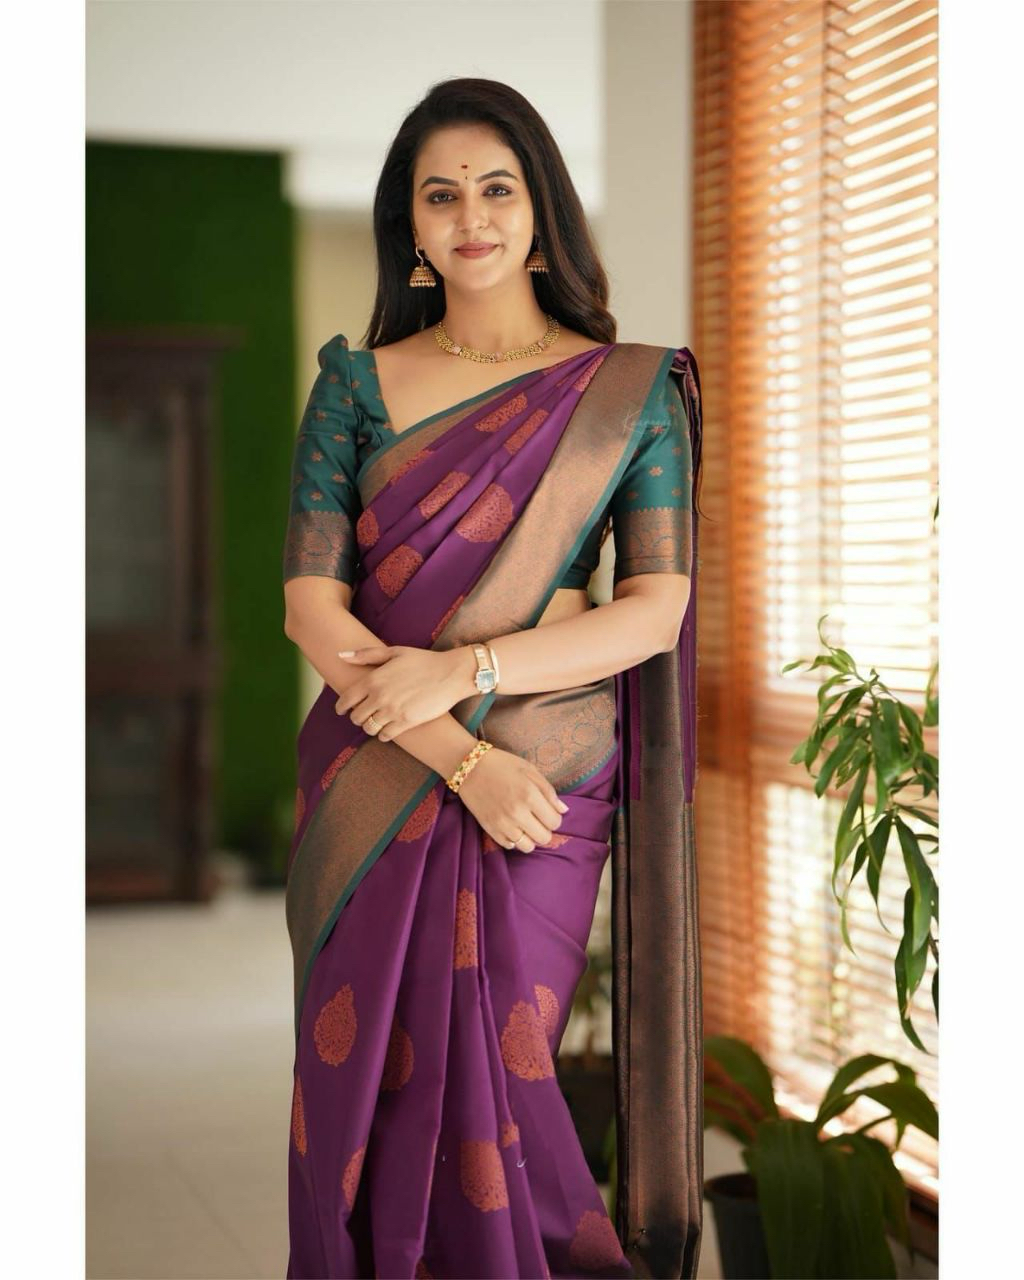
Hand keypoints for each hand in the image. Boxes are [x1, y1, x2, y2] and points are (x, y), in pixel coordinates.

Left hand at [334, 644, 476, 741]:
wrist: (451, 674)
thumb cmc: (423, 660)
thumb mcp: (394, 652)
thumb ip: (366, 654)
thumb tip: (340, 655)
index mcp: (374, 679)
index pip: (346, 699)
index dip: (341, 707)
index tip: (342, 710)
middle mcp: (380, 696)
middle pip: (356, 717)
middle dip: (357, 717)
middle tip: (363, 715)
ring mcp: (393, 711)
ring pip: (369, 728)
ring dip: (370, 727)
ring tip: (375, 723)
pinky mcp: (406, 722)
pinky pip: (385, 736)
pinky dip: (383, 735)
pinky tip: (387, 730)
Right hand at [457, 747, 569, 851]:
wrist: (468, 766)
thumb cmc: (502, 764)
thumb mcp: (529, 770)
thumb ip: (549, 791)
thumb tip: (563, 810)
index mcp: (530, 795)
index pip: (555, 822)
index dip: (554, 817)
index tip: (548, 811)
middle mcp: (517, 813)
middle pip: (544, 838)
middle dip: (545, 829)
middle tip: (538, 818)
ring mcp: (502, 824)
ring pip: (528, 846)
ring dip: (530, 837)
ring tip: (525, 824)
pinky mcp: (490, 829)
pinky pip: (510, 846)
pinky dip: (514, 839)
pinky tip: (512, 826)